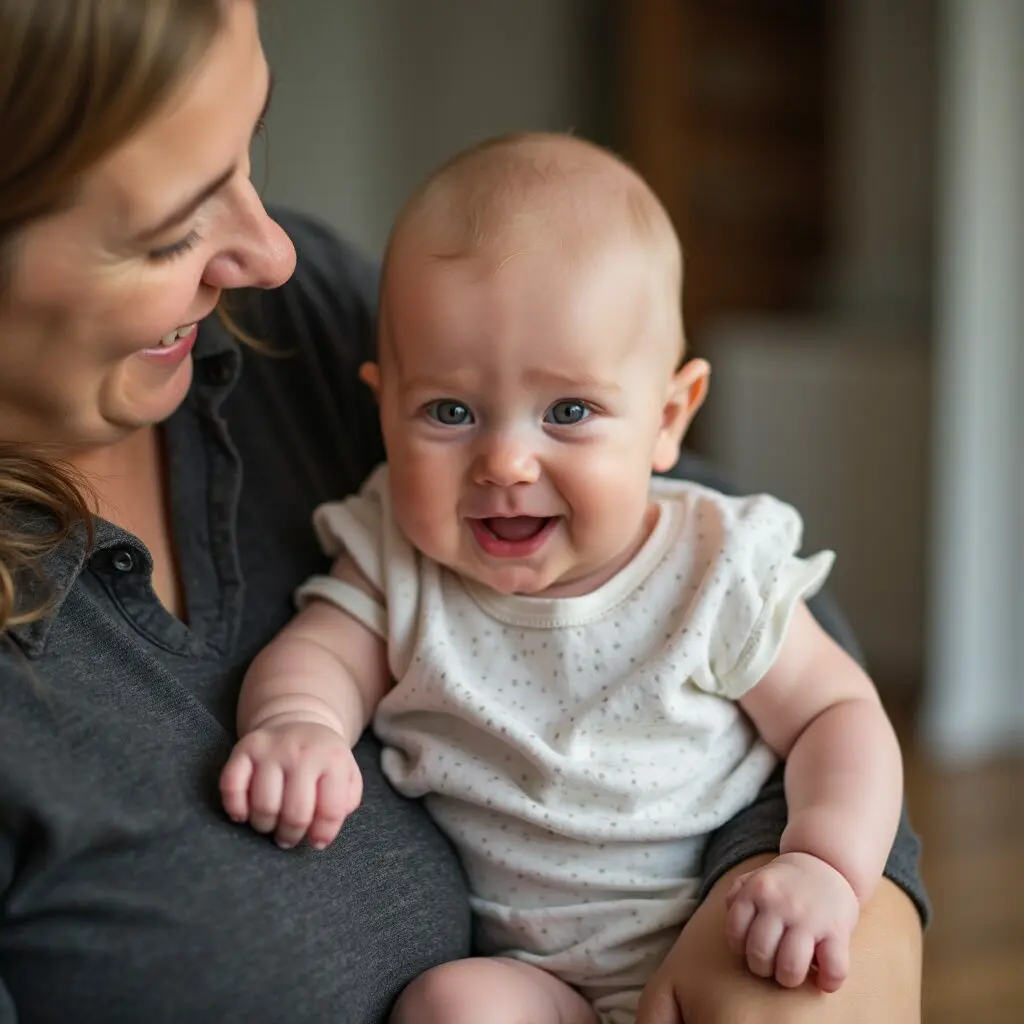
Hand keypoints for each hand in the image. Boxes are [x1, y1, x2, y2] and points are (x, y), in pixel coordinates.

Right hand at [220, 718, 362, 849]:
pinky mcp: (244, 748)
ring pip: (264, 807)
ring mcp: (271, 749)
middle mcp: (301, 752)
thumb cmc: (322, 759)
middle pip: (295, 814)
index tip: (316, 842)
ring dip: (265, 826)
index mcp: (333, 759)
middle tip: (288, 838)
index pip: (330, 810)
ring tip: (271, 824)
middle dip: (291, 835)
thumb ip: (346, 802)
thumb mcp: (347, 775)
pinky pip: (231, 787)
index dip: (322, 835)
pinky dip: (235, 808)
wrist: (297, 720)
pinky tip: (244, 814)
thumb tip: (322, 832)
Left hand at [723, 852, 859, 991]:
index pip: (735, 932)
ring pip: (791, 967)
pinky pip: (833, 969)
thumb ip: (737, 894)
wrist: (827, 864)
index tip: (750, 949)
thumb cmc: (786, 881)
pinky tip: (822, 978)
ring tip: (792, 972)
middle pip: (760, 954)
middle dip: (762, 969)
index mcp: (758, 890)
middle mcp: (781, 903)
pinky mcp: (837, 931)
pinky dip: (828, 982)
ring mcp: (810, 918)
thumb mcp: (756, 877)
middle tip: (771, 964)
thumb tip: (730, 914)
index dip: (740, 949)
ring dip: (789, 979)